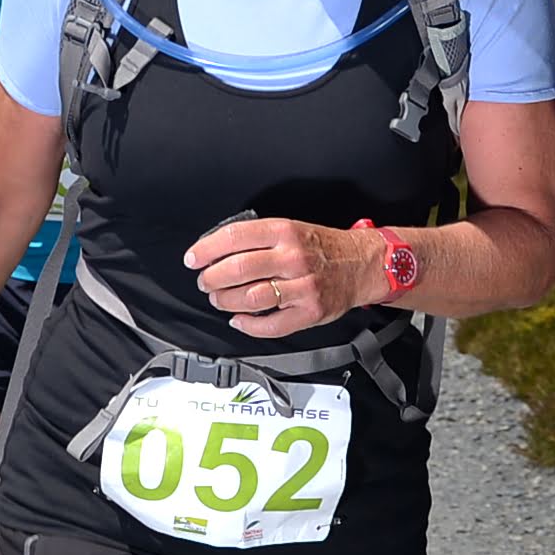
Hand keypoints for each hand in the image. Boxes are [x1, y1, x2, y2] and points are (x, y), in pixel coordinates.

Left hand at [185, 218, 372, 337]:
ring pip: (250, 298)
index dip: (207, 249)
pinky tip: (240, 320)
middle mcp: (293, 257)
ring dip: (226, 301)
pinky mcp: (310, 311)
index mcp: (284, 231)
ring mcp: (303, 286)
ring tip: (220, 300)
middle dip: (212, 279)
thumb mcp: (291, 228)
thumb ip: (258, 238)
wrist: (361, 264)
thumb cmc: (321, 247)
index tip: (193, 259)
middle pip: (238, 269)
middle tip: (205, 282)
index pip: (235, 237)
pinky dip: (248, 325)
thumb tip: (216, 251)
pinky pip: (271, 325)